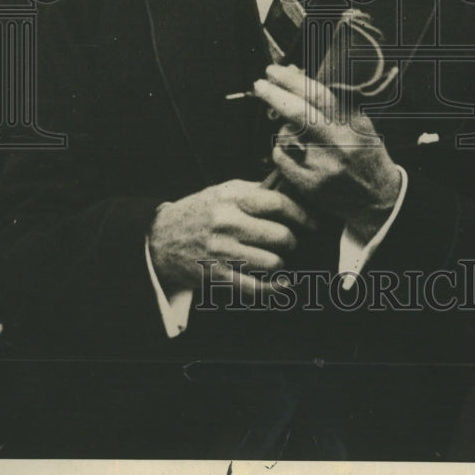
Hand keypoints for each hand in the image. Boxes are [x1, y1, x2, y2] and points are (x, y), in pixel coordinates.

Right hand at [148, 179, 316, 295]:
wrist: (161, 238)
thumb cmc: (199, 211)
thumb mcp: (223, 192)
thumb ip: (255, 190)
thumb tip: (289, 186)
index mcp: (231, 199)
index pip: (278, 204)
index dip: (302, 214)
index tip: (313, 222)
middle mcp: (227, 224)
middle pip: (280, 236)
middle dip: (291, 241)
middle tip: (289, 241)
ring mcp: (221, 251)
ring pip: (273, 263)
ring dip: (280, 263)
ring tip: (275, 257)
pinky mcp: (216, 275)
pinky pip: (255, 287)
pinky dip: (273, 288)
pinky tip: (281, 284)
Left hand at [253, 65, 401, 244]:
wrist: (378, 197)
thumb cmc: (365, 153)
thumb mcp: (359, 123)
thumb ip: (333, 102)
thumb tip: (296, 74)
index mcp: (352, 124)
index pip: (319, 96)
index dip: (292, 81)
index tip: (274, 71)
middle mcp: (338, 144)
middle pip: (298, 114)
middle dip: (274, 95)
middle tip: (259, 84)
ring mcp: (323, 166)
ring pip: (286, 135)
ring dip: (283, 128)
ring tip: (295, 133)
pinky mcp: (310, 185)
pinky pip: (280, 157)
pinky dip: (281, 149)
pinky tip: (292, 152)